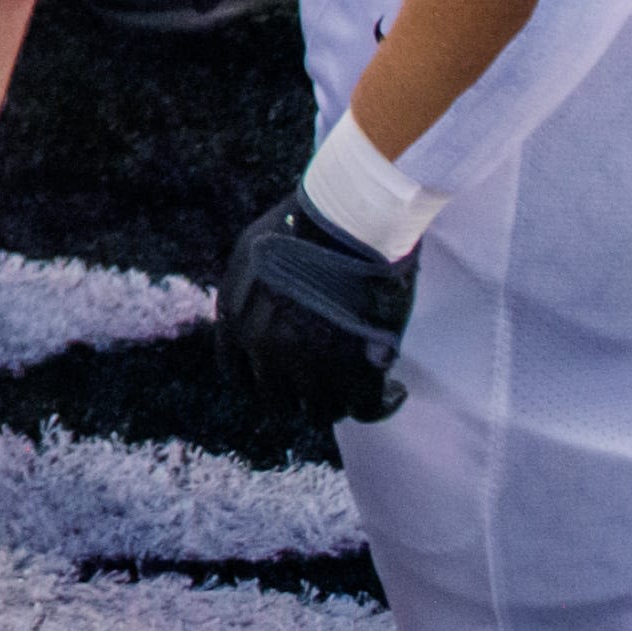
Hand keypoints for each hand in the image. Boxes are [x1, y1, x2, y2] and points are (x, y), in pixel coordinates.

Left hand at [215, 187, 411, 424]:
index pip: (238, 375)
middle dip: (301, 392)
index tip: (283, 376)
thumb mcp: (253, 252)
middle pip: (278, 400)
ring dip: (341, 401)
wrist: (350, 218)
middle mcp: (265, 349)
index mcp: (236, 319)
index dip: (262, 378)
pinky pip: (366, 410)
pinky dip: (381, 406)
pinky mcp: (355, 373)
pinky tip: (395, 392)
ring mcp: (308, 365)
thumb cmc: (305, 221)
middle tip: (326, 380)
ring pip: (321, 412)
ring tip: (360, 384)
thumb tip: (255, 319)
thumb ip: (249, 294)